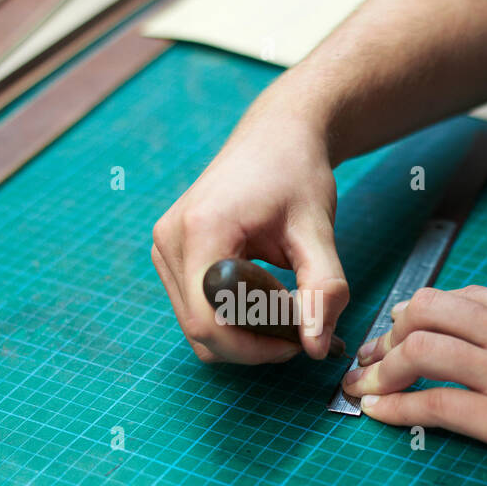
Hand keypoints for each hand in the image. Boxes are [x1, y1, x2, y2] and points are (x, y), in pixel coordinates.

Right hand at [151, 100, 348, 363]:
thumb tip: (318, 349)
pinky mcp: (170, 254)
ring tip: (284, 305)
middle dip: (252, 344)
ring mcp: (165, 248)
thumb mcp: (317, 231)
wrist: (277, 137)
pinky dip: (231, 317)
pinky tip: (264, 294)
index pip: (210, 322)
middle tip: (299, 327)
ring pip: (196, 326)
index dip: (254, 349)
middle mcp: (170, 241)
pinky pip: (195, 308)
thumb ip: (322, 290)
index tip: (297, 343)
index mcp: (201, 231)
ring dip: (242, 333)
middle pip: (200, 330)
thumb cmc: (297, 175)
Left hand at [341, 284, 486, 485]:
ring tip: (360, 384)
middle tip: (374, 350)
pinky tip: (374, 414)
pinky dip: (395, 407)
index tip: (406, 323)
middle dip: (393, 329)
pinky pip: (434, 406)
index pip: (466, 296)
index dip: (426, 310)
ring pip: (421, 351)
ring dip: (381, 367)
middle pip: (430, 310)